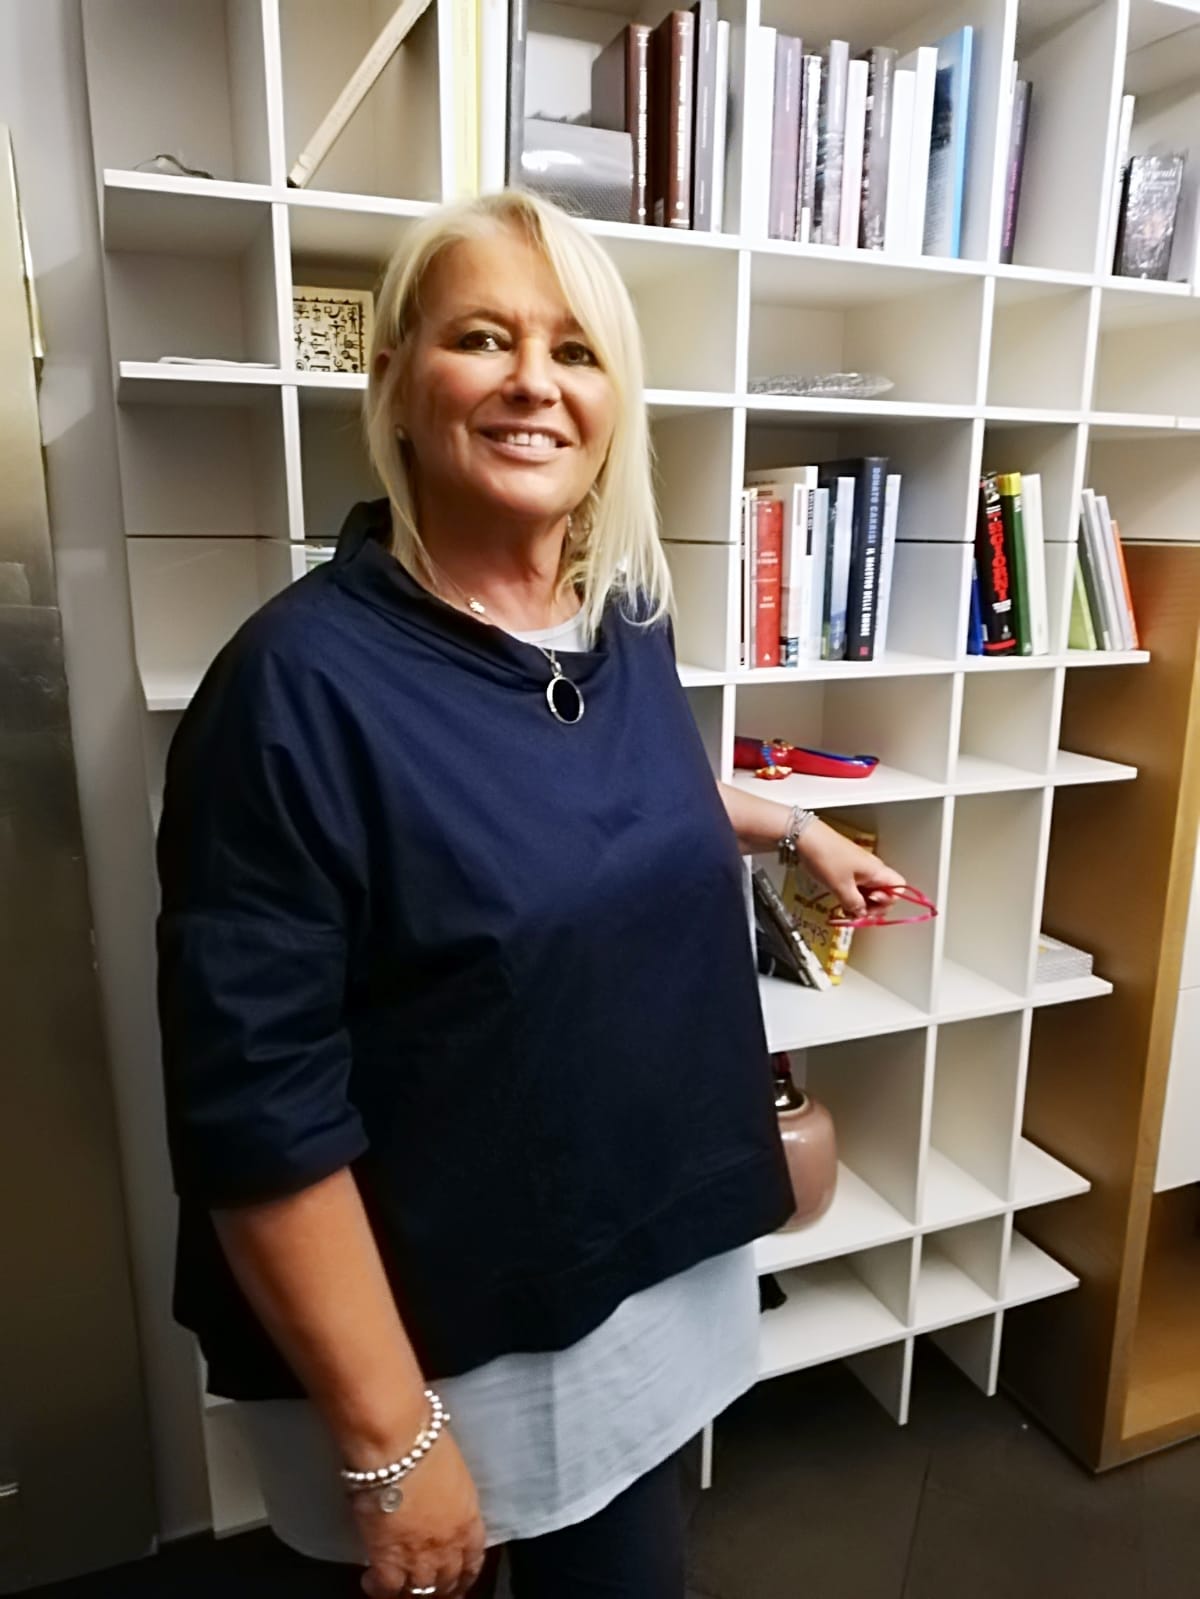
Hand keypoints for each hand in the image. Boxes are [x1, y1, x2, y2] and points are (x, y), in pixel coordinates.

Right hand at [350, 1431, 486, 1597]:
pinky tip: (370, 1580)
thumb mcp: (453, 1470)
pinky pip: (387, 1589)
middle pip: (448, 1581)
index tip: (460, 1579)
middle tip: (431, 1591)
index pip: (473, 1560)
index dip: (465, 1574)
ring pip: (420, 1592)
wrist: (398, 1446)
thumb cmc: (426, 1443)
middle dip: (441, 1589)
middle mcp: (449, 1545)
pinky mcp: (389, 1561)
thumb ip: (451, 1496)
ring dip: (412, 1593)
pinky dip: (379, 1589)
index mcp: (469, 1520)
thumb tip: (441, 1499)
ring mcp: (420, 1558)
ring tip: (401, 1591)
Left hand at [795, 819, 905, 918]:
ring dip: (860, 903)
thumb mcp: (841, 888)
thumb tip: (861, 914)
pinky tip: (840, 902)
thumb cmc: (825, 857)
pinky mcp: (848, 868)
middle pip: (884, 893)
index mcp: (877, 871)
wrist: (806, 838)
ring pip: (869, 891)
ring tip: (846, 909)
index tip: (870, 907)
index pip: (899, 889)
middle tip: (857, 912)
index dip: (887, 902)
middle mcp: (872, 869)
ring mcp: (860, 868)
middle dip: (873, 906)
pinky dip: (851, 896)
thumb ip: (855, 905)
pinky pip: (856, 886)